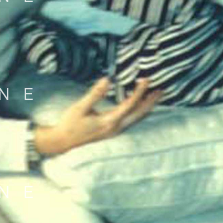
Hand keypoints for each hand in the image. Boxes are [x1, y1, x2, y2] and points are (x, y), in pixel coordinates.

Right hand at [33, 78, 160, 155]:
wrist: (62, 143)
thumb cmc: (69, 124)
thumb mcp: (80, 107)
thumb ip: (95, 93)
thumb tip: (107, 79)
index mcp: (109, 121)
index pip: (130, 104)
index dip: (139, 91)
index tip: (146, 79)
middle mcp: (115, 128)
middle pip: (139, 114)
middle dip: (150, 101)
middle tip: (161, 89)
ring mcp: (115, 132)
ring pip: (136, 118)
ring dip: (146, 106)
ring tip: (155, 95)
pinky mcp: (112, 132)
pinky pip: (131, 120)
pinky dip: (138, 111)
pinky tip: (138, 105)